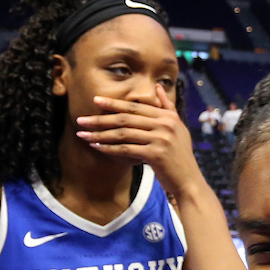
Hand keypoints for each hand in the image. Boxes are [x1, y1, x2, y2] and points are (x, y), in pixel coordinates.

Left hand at [75, 86, 205, 202]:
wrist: (189, 181)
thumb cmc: (179, 156)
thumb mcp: (178, 128)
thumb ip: (167, 107)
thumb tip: (157, 87)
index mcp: (168, 117)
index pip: (136, 107)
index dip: (114, 104)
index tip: (95, 101)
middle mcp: (165, 125)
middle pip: (126, 118)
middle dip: (101, 118)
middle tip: (81, 119)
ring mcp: (161, 139)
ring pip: (123, 133)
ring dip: (100, 134)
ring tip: (83, 135)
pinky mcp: (156, 154)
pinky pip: (126, 149)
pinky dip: (109, 149)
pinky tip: (97, 147)